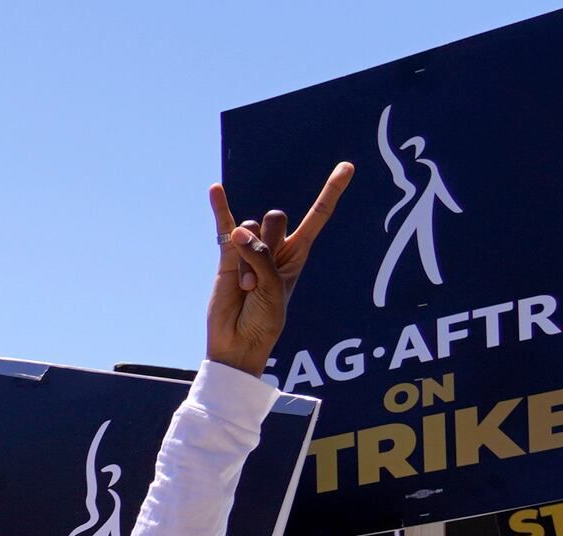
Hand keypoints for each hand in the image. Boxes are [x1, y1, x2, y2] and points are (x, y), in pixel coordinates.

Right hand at [205, 165, 351, 376]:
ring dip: (246, 260)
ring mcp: (249, 250)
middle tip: (260, 277)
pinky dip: (220, 208)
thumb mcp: (274, 288)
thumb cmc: (264, 320)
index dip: (331, 191)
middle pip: (275, 218)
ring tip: (245, 288)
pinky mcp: (226, 256)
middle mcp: (274, 247)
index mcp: (297, 254)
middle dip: (267, 241)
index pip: (318, 215)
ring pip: (249, 230)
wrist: (238, 342)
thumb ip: (259, 257)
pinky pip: (224, 225)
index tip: (347, 166)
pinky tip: (215, 190)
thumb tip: (236, 232)